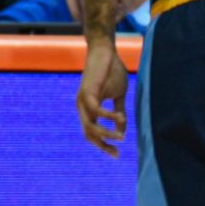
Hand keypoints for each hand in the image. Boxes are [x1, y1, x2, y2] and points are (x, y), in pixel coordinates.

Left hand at [77, 42, 127, 156]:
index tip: (117, 154)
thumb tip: (122, 132)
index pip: (92, 133)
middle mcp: (82, 106)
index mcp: (89, 109)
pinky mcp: (88, 90)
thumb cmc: (111, 72)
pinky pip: (96, 109)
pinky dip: (108, 117)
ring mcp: (83, 99)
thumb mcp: (117, 96)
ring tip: (120, 138)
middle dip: (102, 145)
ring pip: (89, 125)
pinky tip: (120, 119)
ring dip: (105, 134)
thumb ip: (118, 114)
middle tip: (117, 152)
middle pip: (88, 133)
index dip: (103, 145)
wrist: (105, 51)